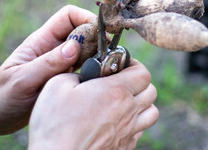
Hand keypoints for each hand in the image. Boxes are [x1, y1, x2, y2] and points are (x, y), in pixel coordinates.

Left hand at [0, 5, 96, 134]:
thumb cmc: (2, 96)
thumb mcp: (23, 79)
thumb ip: (49, 63)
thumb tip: (75, 46)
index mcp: (42, 40)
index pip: (69, 16)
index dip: (87, 18)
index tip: (102, 33)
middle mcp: (55, 48)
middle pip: (83, 32)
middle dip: (99, 38)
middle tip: (109, 54)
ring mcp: (62, 63)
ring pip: (88, 50)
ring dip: (99, 55)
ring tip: (107, 68)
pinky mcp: (67, 77)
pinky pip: (87, 68)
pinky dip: (96, 70)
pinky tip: (100, 80)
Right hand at [28, 59, 157, 149]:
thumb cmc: (55, 125)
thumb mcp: (57, 86)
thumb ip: (77, 73)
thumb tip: (85, 74)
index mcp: (116, 92)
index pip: (143, 73)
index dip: (134, 65)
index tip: (121, 65)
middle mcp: (128, 112)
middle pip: (151, 91)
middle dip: (140, 82)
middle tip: (122, 81)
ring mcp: (128, 132)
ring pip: (151, 113)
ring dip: (142, 103)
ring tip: (124, 101)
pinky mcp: (124, 147)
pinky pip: (139, 131)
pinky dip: (134, 123)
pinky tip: (117, 121)